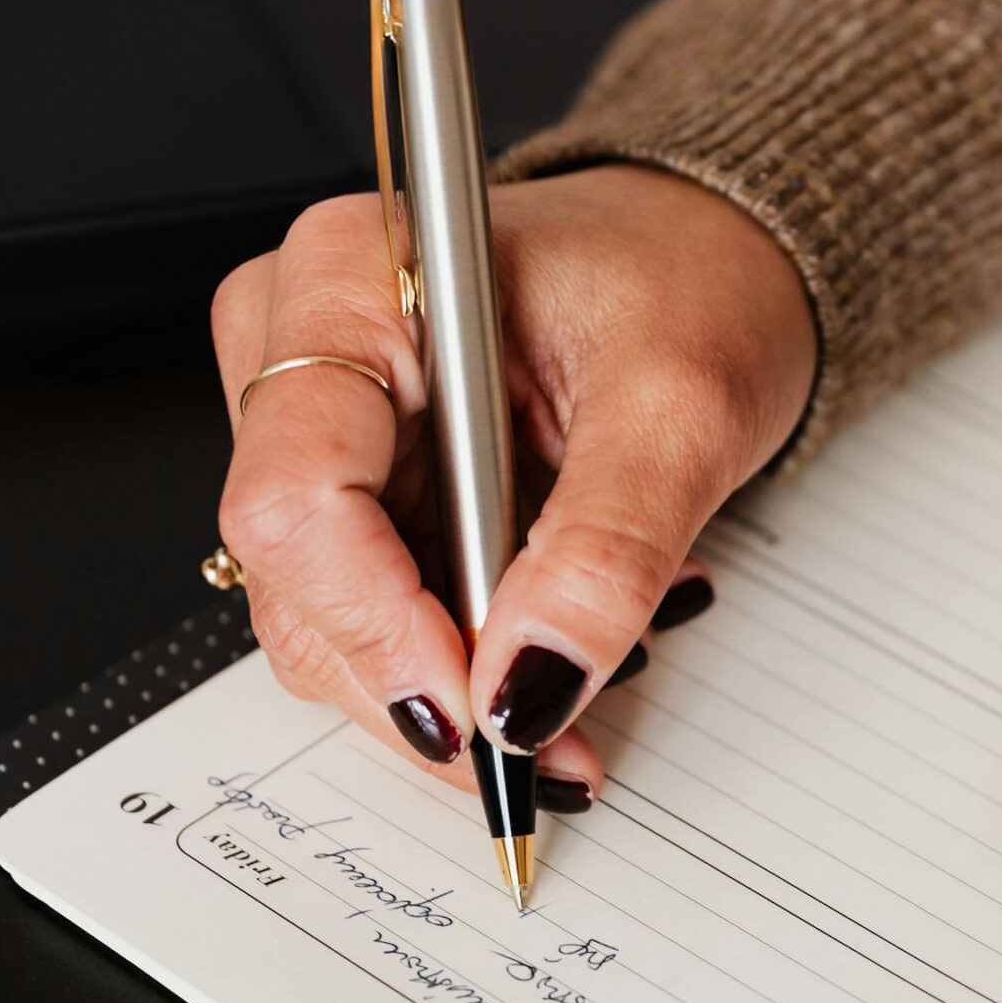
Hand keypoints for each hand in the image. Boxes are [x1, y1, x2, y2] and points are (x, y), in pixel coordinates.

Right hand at [211, 167, 816, 802]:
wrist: (707, 260)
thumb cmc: (688, 280)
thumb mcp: (682, 407)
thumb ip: (606, 550)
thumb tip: (531, 688)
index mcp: (354, 277)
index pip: (296, 490)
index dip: (376, 620)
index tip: (478, 702)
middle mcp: (302, 342)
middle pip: (294, 573)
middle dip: (420, 680)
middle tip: (549, 742)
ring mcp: (318, 421)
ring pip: (322, 617)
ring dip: (447, 688)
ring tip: (576, 699)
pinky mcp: (353, 485)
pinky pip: (368, 612)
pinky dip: (456, 663)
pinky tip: (547, 659)